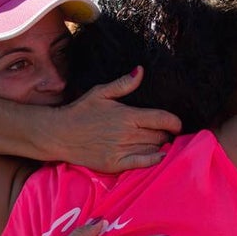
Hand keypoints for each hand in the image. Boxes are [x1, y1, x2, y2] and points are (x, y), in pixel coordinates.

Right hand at [51, 67, 181, 171]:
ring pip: (153, 149)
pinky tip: (159, 156)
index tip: (177, 124)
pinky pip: (142, 163)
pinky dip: (154, 160)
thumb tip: (141, 71)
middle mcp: (127, 134)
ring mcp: (121, 150)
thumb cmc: (81, 111)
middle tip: (165, 133)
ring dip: (160, 146)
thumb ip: (124, 84)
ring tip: (159, 143)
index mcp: (128, 115)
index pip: (162, 118)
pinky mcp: (115, 164)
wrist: (59, 134)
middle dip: (166, 134)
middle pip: (160, 136)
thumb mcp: (101, 92)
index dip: (175, 122)